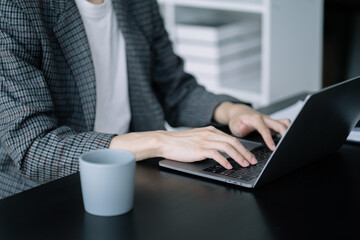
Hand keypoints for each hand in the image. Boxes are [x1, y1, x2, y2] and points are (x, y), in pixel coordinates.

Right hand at [109, 127, 256, 168]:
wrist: (165, 141)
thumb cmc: (179, 143)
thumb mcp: (197, 138)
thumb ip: (209, 142)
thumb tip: (221, 152)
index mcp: (210, 130)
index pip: (231, 138)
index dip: (243, 147)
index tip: (249, 155)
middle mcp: (210, 134)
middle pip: (233, 142)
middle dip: (245, 152)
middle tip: (252, 161)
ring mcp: (205, 140)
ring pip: (227, 147)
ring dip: (238, 157)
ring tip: (245, 165)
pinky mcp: (199, 148)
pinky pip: (216, 154)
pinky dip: (224, 160)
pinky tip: (228, 166)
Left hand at [213, 102, 289, 150]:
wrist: (239, 113)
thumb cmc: (237, 120)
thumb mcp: (234, 126)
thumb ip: (240, 128)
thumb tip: (245, 128)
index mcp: (256, 119)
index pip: (265, 129)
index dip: (269, 139)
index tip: (273, 148)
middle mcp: (265, 119)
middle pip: (280, 124)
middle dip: (285, 134)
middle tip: (286, 146)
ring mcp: (270, 120)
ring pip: (284, 123)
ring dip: (289, 131)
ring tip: (289, 142)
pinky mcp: (272, 123)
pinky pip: (283, 124)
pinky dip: (287, 130)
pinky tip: (286, 139)